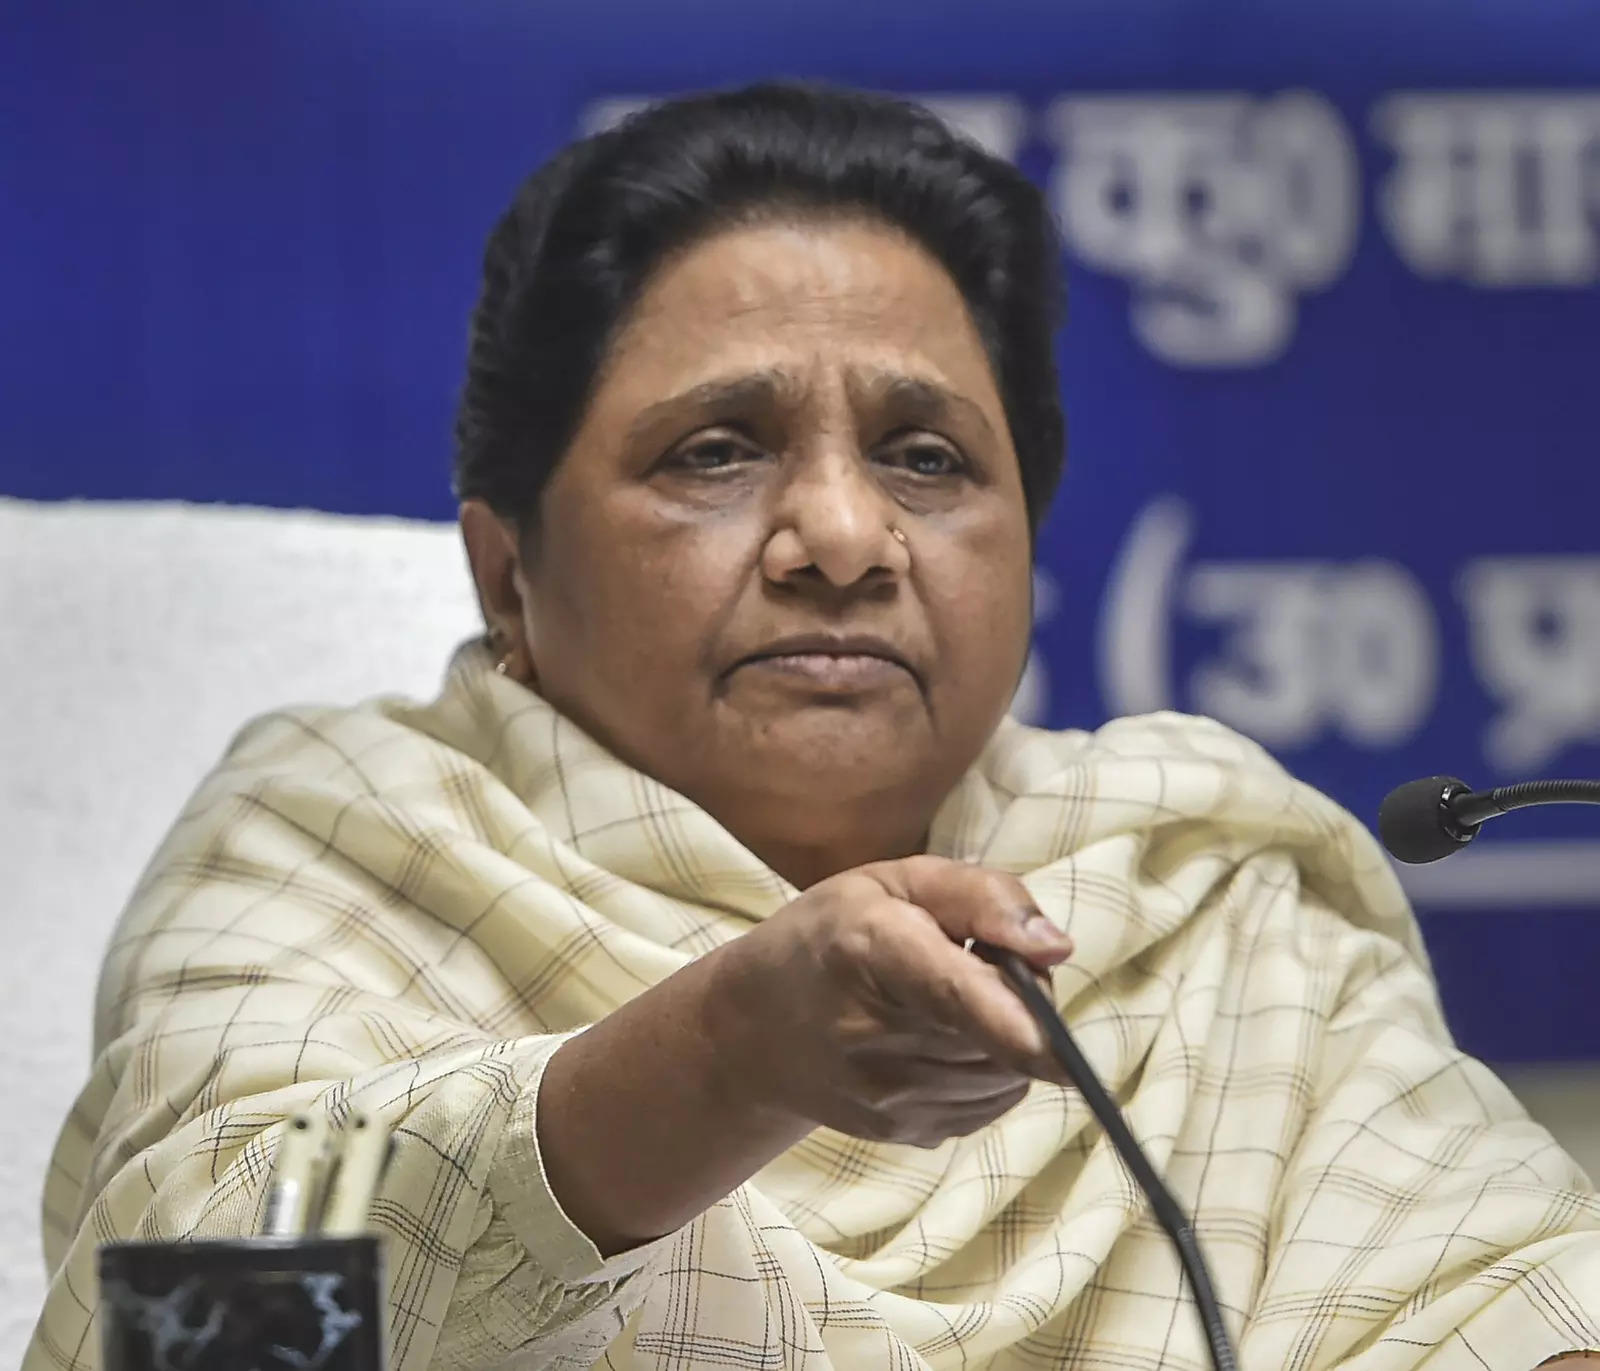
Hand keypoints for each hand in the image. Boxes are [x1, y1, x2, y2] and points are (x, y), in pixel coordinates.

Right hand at [703, 855, 1074, 1148]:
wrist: (755, 1027)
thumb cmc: (832, 934)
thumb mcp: (895, 881)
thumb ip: (983, 898)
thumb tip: (1056, 950)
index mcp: (869, 948)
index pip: (949, 993)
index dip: (1011, 1024)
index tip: (1061, 1054)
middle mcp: (872, 1033)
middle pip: (999, 1031)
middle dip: (1022, 997)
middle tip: (977, 963)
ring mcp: (884, 1095)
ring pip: (1005, 1073)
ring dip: (1009, 1038)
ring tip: (952, 1001)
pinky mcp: (900, 1132)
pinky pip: (990, 1103)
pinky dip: (992, 1070)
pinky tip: (945, 1041)